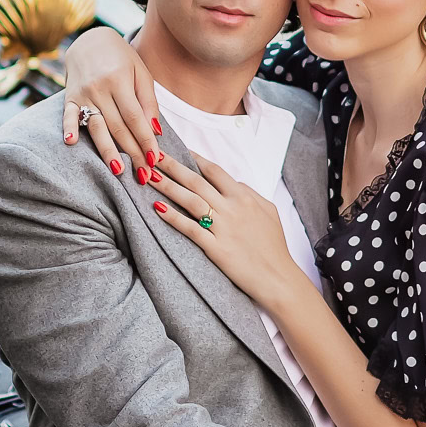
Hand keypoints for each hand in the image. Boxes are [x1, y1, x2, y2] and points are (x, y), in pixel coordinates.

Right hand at [61, 27, 161, 175]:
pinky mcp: (69, 97)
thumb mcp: (141, 73)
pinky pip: (68, 115)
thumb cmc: (122, 59)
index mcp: (120, 80)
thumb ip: (148, 102)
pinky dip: (68, 128)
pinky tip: (70, 142)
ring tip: (118, 170)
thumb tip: (156, 131)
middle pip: (118, 126)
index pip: (135, 117)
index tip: (155, 159)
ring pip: (96, 126)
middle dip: (132, 152)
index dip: (145, 139)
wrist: (90, 40)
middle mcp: (99, 87)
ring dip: (106, 150)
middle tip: (143, 174)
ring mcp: (82, 93)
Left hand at [150, 157, 303, 306]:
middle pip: (196, 181)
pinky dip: (173, 217)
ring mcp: (222, 228)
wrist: (278, 277)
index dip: (194, 158)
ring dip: (167, 187)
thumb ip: (250, 193)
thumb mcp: (268, 210)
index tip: (177, 149)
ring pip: (189, 201)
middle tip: (152, 155)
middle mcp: (231, 208)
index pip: (214, 171)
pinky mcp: (215, 248)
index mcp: (244, 197)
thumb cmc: (274, 245)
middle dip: (172, 166)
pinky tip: (157, 208)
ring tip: (148, 176)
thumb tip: (233, 183)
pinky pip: (190, 229)